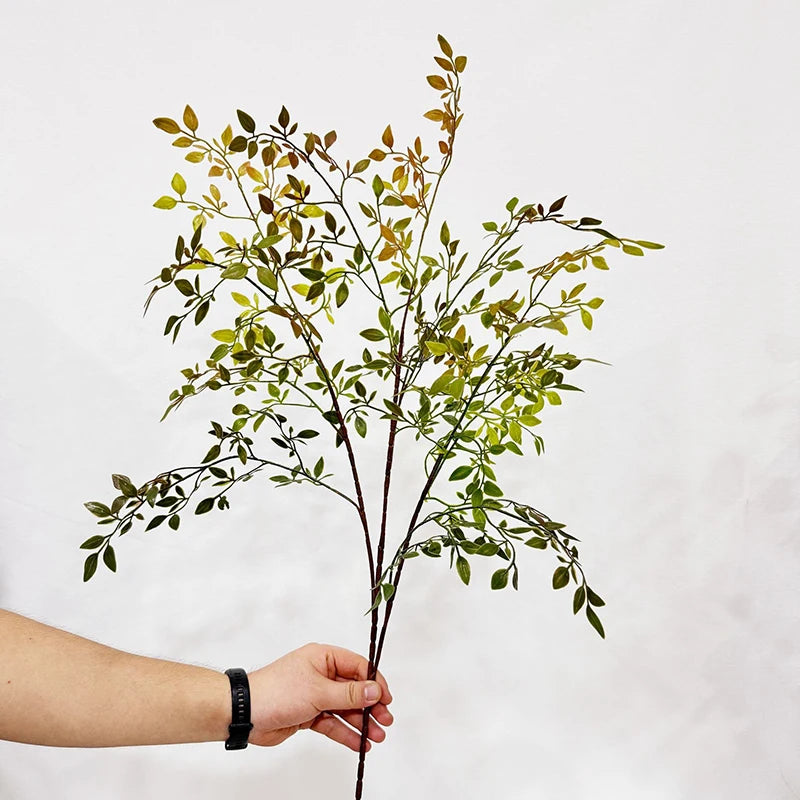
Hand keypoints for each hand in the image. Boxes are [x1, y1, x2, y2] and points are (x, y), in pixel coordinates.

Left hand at [246, 643, 393, 751]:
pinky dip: (345, 733)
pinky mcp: (308, 714)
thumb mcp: (318, 691)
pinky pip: (332, 723)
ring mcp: (315, 695)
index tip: (386, 698)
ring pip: (345, 708)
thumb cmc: (277, 691)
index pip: (357, 666)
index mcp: (323, 657)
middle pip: (353, 689)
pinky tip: (359, 743)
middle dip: (370, 705)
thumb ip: (348, 693)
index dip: (374, 682)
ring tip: (376, 737)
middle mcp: (321, 674)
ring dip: (361, 722)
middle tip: (385, 720)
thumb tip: (374, 690)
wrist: (246, 713)